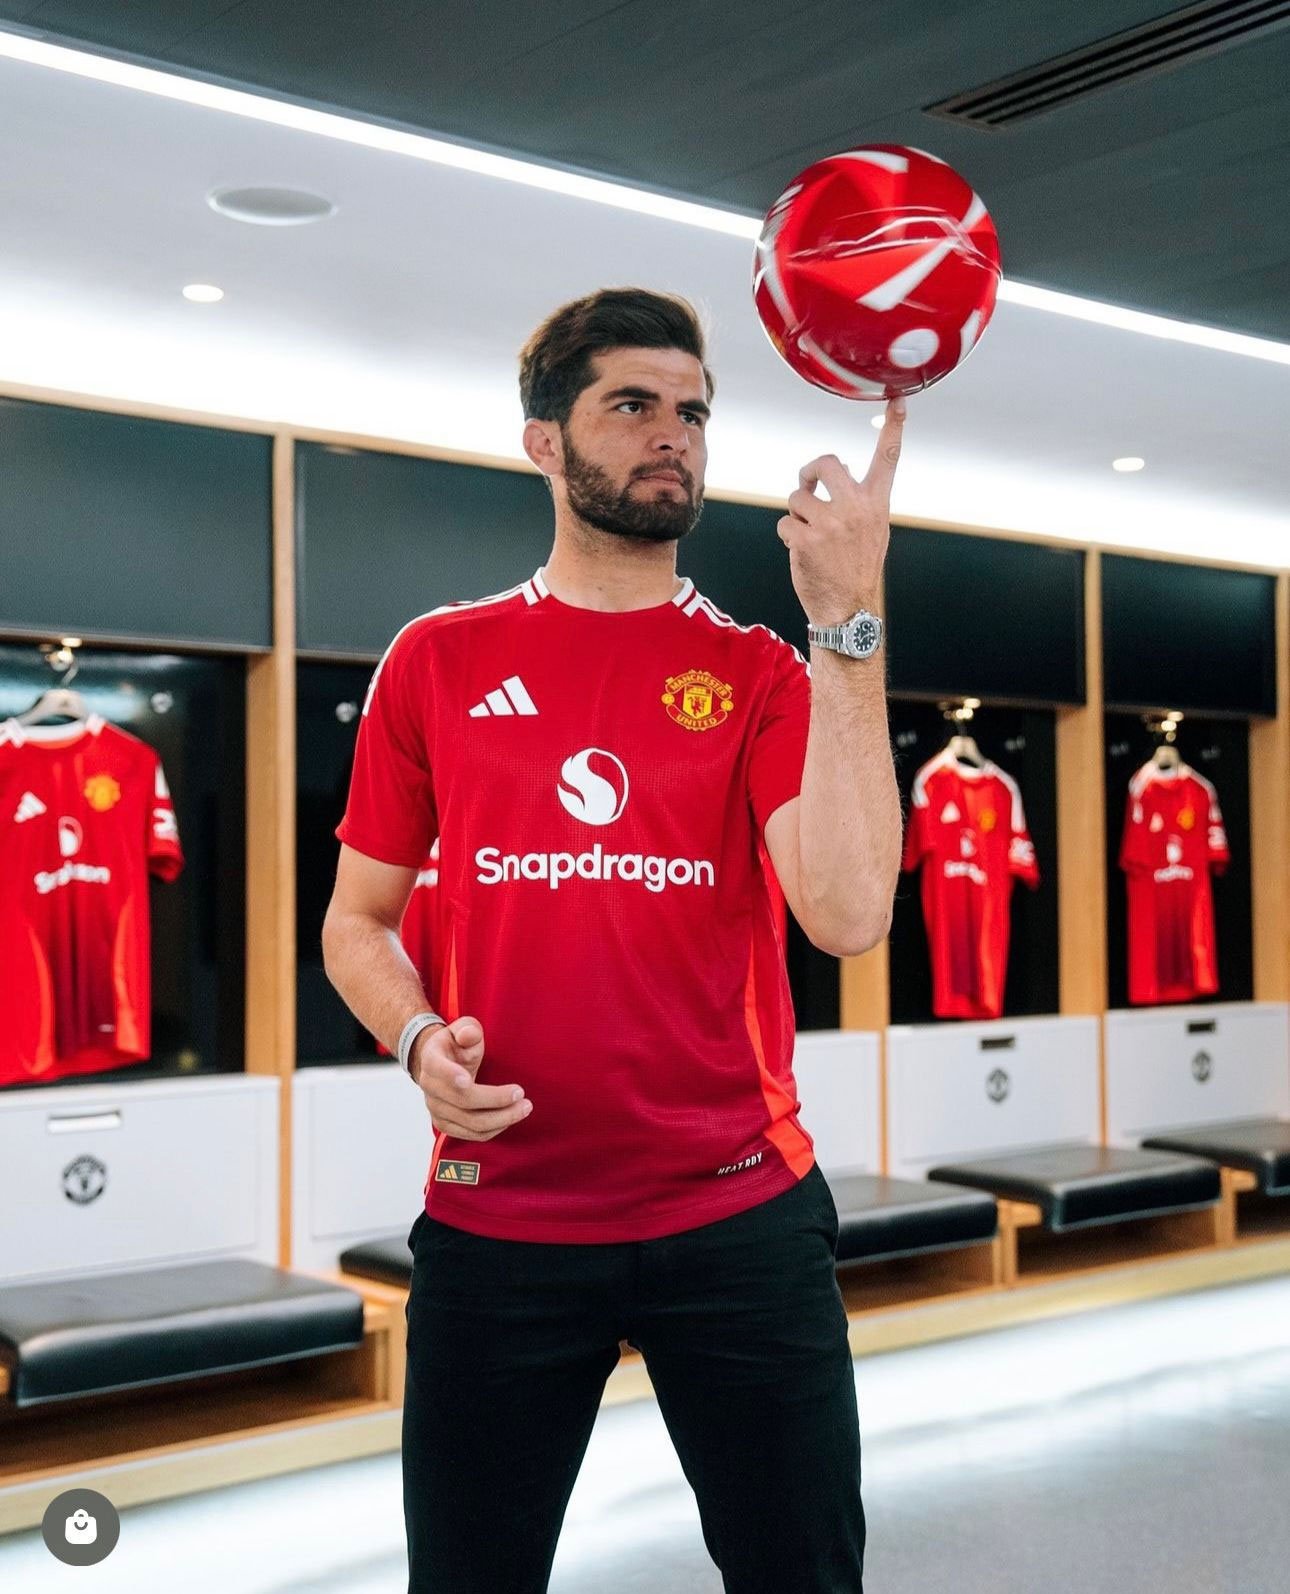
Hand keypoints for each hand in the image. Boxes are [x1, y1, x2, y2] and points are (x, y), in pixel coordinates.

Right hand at [409, 1015, 531, 1141]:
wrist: (442, 1064)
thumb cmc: (457, 1045)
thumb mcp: (463, 1029)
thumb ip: (468, 1030)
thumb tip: (468, 1035)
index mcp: (432, 1060)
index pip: (438, 1070)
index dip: (451, 1075)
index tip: (469, 1079)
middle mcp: (430, 1087)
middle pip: (462, 1101)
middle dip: (495, 1100)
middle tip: (521, 1094)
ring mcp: (436, 1109)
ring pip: (471, 1123)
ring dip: (501, 1119)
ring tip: (524, 1107)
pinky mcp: (446, 1124)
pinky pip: (472, 1134)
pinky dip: (495, 1128)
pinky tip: (511, 1117)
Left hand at [778, 395, 905, 623]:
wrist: (848, 609)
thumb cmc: (857, 568)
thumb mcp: (873, 530)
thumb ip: (861, 499)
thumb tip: (843, 471)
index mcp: (877, 503)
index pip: (888, 459)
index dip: (893, 427)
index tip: (898, 400)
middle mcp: (856, 508)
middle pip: (827, 463)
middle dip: (810, 471)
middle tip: (808, 484)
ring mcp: (830, 523)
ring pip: (797, 497)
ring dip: (796, 515)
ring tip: (810, 537)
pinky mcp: (805, 538)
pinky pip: (784, 523)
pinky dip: (787, 536)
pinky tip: (802, 552)